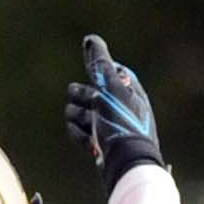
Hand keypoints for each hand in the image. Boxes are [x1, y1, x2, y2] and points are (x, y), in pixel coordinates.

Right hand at [64, 34, 165, 194]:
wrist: (126, 164)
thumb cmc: (122, 123)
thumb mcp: (111, 88)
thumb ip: (99, 63)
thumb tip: (90, 39)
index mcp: (126, 88)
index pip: (104, 69)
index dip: (96, 74)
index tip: (97, 81)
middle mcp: (116, 104)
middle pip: (84, 90)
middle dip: (82, 98)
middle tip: (93, 107)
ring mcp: (105, 123)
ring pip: (76, 111)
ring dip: (79, 119)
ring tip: (91, 129)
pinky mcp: (97, 141)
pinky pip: (77, 131)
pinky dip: (80, 136)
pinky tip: (89, 144)